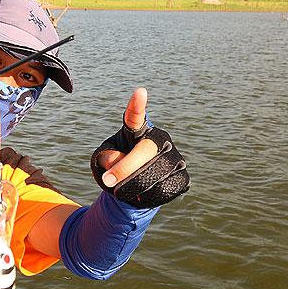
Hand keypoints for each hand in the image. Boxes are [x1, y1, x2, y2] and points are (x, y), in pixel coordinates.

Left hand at [90, 90, 188, 207]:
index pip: (135, 117)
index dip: (137, 105)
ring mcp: (174, 156)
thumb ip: (107, 158)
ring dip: (133, 186)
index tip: (140, 92)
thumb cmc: (118, 167)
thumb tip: (120, 167)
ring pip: (154, 173)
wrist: (135, 189)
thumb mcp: (105, 160)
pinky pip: (164, 188)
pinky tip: (143, 193)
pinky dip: (148, 196)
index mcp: (139, 131)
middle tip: (108, 181)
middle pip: (144, 151)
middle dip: (125, 168)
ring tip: (126, 188)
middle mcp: (160, 139)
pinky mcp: (183, 175)